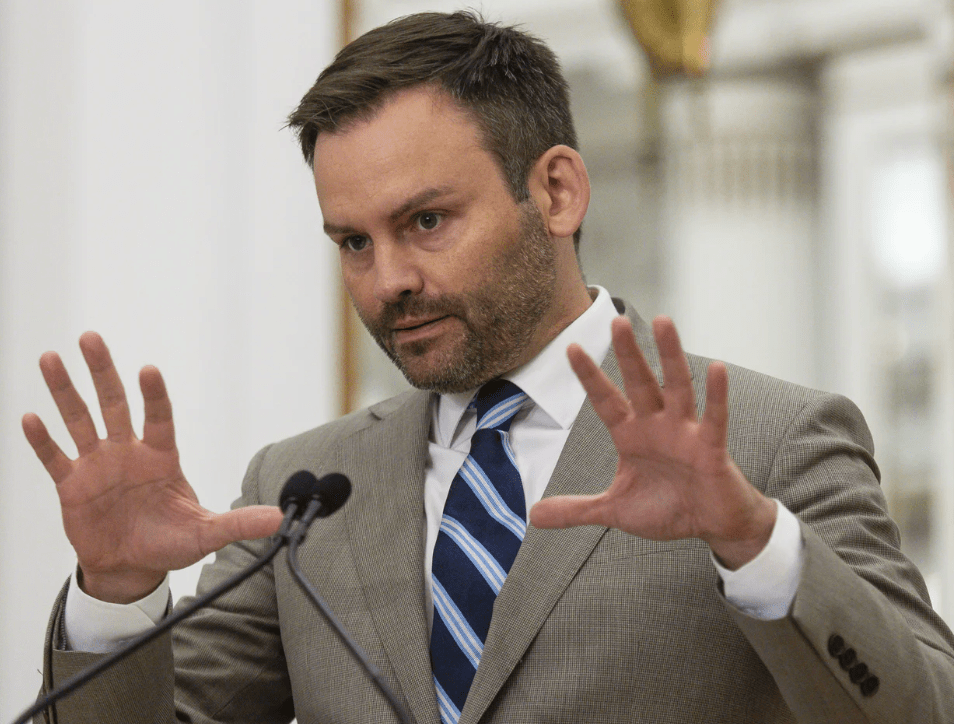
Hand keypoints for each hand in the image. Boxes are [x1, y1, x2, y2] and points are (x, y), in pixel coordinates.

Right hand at [22, 332, 283, 602]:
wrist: (132, 568)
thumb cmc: (171, 543)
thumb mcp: (206, 534)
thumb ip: (238, 522)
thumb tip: (280, 519)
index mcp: (162, 456)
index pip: (159, 417)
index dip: (154, 395)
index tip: (149, 369)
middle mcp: (128, 452)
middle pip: (115, 403)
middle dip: (103, 371)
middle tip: (90, 338)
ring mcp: (98, 465)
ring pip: (80, 419)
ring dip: (65, 391)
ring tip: (51, 358)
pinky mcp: (72, 485)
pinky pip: (55, 458)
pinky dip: (42, 440)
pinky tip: (30, 417)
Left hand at [530, 316, 775, 569]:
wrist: (712, 526)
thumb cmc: (668, 509)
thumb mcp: (614, 511)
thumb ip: (577, 509)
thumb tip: (534, 516)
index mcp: (631, 436)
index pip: (605, 400)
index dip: (589, 376)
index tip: (571, 347)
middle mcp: (656, 426)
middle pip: (639, 382)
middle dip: (627, 353)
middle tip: (616, 320)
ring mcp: (685, 432)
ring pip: (675, 386)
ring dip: (669, 355)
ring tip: (663, 322)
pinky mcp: (711, 447)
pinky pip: (714, 417)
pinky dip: (716, 395)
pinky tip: (716, 368)